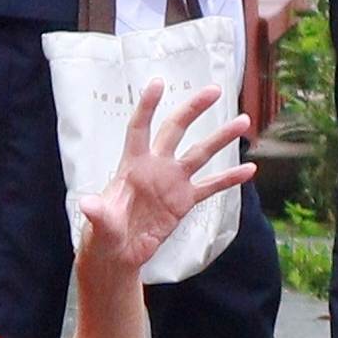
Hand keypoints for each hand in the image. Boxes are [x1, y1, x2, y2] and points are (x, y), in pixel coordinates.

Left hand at [74, 83, 250, 276]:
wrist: (120, 253)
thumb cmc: (104, 233)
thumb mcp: (100, 224)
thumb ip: (98, 212)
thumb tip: (87, 204)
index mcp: (132, 165)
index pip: (140, 129)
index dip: (147, 106)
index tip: (158, 83)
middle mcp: (155, 166)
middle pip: (175, 129)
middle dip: (193, 109)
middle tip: (214, 91)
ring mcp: (172, 182)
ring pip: (200, 154)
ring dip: (221, 138)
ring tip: (243, 122)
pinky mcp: (184, 201)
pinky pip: (210, 186)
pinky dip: (229, 178)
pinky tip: (249, 169)